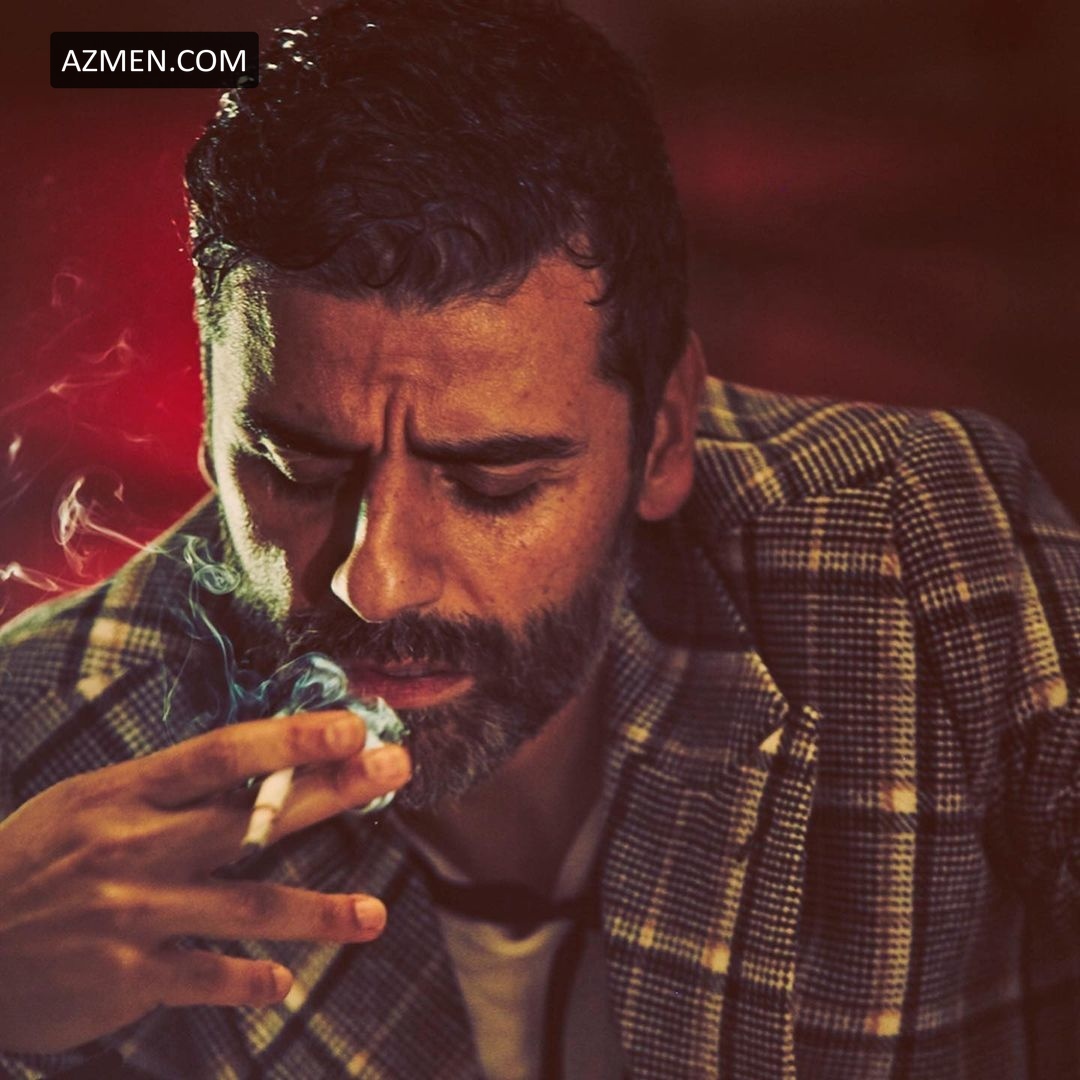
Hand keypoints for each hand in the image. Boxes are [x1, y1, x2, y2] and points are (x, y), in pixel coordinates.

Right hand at [0, 710, 410, 1054]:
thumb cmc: (30, 861)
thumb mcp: (87, 803)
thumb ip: (163, 789)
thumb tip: (252, 765)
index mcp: (124, 794)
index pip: (221, 755)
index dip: (290, 738)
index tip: (351, 726)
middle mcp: (135, 849)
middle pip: (251, 820)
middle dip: (330, 793)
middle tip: (395, 770)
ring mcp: (133, 916)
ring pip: (245, 909)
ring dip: (317, 913)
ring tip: (374, 915)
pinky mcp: (125, 979)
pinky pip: (204, 979)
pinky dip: (248, 982)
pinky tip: (283, 983)